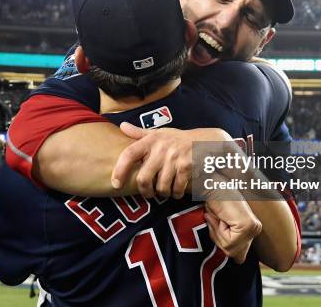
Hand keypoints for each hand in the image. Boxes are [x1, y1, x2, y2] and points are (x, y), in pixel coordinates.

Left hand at [112, 123, 231, 198]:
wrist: (205, 140)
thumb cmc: (177, 139)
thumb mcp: (159, 133)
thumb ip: (139, 133)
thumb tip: (121, 126)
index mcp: (151, 140)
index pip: (129, 154)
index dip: (120, 169)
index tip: (115, 184)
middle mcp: (161, 148)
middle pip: (144, 178)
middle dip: (145, 191)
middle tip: (148, 194)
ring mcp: (175, 158)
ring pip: (161, 187)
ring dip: (162, 193)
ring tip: (164, 192)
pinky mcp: (187, 167)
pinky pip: (177, 188)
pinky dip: (176, 194)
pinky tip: (177, 191)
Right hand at [204, 199, 261, 263]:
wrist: (212, 186)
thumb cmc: (213, 202)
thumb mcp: (219, 226)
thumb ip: (227, 242)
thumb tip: (235, 259)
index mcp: (252, 229)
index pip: (238, 256)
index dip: (221, 243)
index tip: (218, 225)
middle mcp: (256, 229)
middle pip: (234, 255)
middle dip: (219, 239)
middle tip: (217, 219)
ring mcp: (253, 228)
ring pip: (230, 249)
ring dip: (218, 233)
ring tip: (219, 216)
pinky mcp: (247, 226)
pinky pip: (229, 242)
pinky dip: (218, 230)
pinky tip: (221, 216)